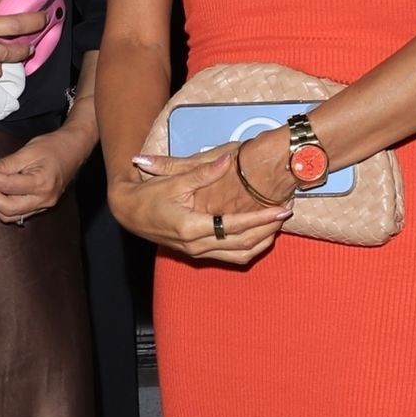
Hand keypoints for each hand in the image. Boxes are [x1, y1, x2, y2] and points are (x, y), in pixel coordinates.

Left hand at [0, 121, 88, 222]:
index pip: (6, 186)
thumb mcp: (28, 150)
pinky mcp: (39, 207)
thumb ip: (6, 164)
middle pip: (6, 208)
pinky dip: (2, 205)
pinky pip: (16, 214)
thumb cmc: (55, 147)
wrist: (74, 150)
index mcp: (42, 183)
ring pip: (9, 215)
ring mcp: (42, 206)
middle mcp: (43, 199)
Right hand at [111, 148, 291, 264]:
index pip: (236, 224)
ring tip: (279, 223)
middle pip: (243, 242)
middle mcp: (197, 245)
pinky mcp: (199, 254)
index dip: (261, 217)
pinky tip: (262, 235)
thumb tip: (228, 159)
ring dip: (262, 241)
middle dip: (268, 228)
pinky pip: (231, 257)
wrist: (129, 213)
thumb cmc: (149, 195)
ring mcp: (198, 253)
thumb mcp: (175, 180)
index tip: (282, 209)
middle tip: (287, 212)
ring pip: (240, 254)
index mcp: (192, 227)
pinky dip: (250, 249)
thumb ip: (204, 172)